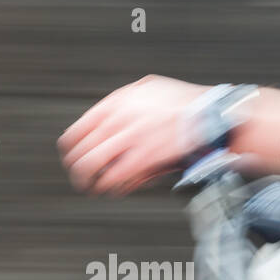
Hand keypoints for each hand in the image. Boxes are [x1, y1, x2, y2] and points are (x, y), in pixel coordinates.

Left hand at [59, 75, 208, 194]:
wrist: (209, 114)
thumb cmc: (182, 103)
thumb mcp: (145, 90)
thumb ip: (121, 103)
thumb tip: (104, 119)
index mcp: (115, 104)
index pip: (74, 134)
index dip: (70, 153)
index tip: (74, 160)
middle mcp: (117, 120)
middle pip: (78, 154)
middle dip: (77, 171)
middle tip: (82, 179)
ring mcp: (129, 139)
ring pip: (90, 167)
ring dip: (88, 182)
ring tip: (93, 188)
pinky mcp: (143, 158)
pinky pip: (114, 178)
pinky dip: (110, 187)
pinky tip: (113, 190)